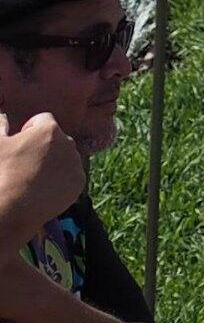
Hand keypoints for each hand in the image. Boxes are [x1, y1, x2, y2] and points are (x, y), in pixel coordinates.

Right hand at [0, 113, 84, 249]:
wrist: (10, 208)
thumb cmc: (1, 173)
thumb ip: (0, 125)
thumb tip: (3, 115)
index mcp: (49, 129)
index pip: (42, 120)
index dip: (29, 129)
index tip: (20, 142)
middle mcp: (68, 143)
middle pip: (57, 139)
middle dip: (44, 146)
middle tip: (26, 163)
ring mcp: (75, 163)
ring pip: (65, 157)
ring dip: (54, 163)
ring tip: (33, 178)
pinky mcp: (78, 183)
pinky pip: (71, 176)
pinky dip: (61, 180)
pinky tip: (43, 189)